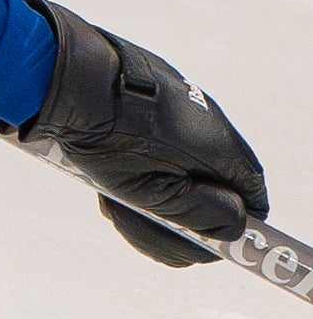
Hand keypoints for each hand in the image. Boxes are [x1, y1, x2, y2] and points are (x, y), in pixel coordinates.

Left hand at [14, 0, 269, 267]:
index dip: (231, 223)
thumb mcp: (153, 192)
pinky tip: (105, 173)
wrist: (69, 77)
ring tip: (112, 198)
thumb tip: (236, 226)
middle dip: (178, 215)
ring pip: (181, 170)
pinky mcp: (157, 102)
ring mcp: (186, 111)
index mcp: (220, 151)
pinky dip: (138, 167)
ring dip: (151, 194)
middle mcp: (213, 126)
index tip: (203, 241)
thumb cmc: (109, 138)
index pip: (250, 196)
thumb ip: (199, 213)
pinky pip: (159, 147)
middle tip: (136, 222)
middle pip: (213, 187)